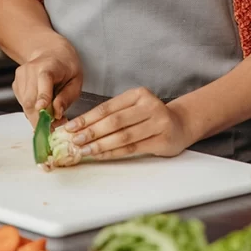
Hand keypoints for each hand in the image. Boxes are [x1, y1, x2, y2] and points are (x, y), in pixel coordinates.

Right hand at [12, 35, 82, 126]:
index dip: (43, 95)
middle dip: (40, 119)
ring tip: (50, 116)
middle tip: (53, 128)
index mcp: (49, 66)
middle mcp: (31, 69)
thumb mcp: (75, 80)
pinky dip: (32, 110)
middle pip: (30, 99)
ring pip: (25, 104)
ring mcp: (21, 76)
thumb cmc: (66, 67)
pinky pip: (22, 104)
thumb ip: (66, 97)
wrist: (50, 52)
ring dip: (36, 116)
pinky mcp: (16, 83)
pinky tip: (42, 105)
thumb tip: (56, 114)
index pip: (44, 80)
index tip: (43, 109)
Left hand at [64, 87, 191, 159]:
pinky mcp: (162, 140)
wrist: (180, 125)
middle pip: (115, 121)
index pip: (108, 107)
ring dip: (100, 145)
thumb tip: (80, 127)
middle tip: (73, 141)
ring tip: (84, 151)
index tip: (70, 127)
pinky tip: (101, 155)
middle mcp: (149, 106)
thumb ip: (112, 115)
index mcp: (139, 94)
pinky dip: (114, 153)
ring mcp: (157, 123)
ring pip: (123, 136)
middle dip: (91, 132)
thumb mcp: (134, 108)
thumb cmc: (150, 117)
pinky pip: (133, 148)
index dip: (87, 118)